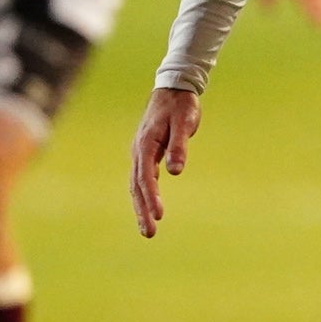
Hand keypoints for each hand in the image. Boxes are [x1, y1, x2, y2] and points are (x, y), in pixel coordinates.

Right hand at [129, 86, 201, 237]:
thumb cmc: (180, 105)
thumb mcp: (184, 123)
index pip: (146, 177)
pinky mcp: (145, 153)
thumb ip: (179, 146)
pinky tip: (148, 208)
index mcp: (146, 144)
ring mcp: (140, 152)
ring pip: (136, 185)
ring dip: (141, 206)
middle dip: (142, 210)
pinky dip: (143, 195)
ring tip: (147, 229)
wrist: (173, 88)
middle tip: (149, 233)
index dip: (152, 197)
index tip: (159, 216)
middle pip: (137, 186)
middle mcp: (139, 150)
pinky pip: (141, 179)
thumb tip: (176, 171)